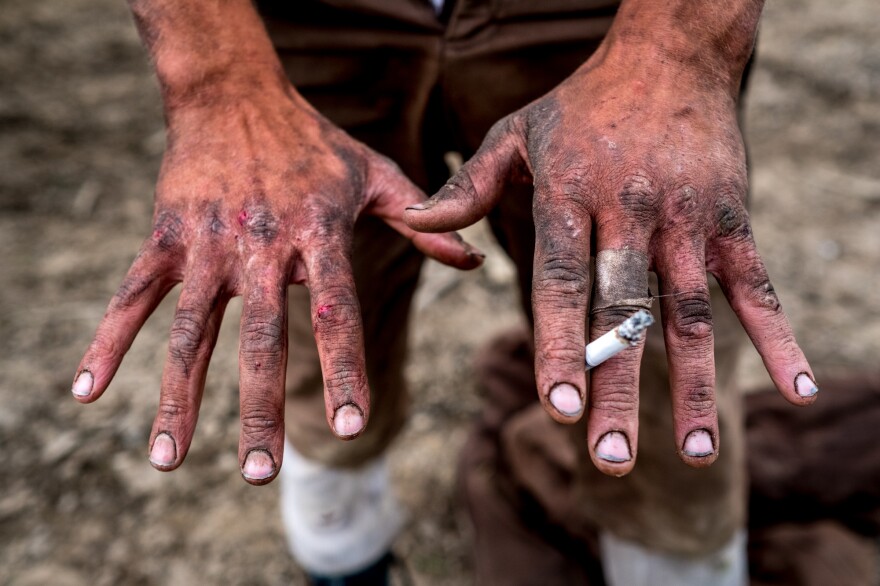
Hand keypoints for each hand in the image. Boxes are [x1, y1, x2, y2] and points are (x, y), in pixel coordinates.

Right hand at [71, 81, 481, 483]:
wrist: (235, 94)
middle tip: (262, 474)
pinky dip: (108, 342)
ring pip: (190, 328)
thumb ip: (423, 223)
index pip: (337, 309)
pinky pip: (133, 295)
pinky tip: (88, 392)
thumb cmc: (315, 143)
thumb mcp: (376, 176)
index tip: (352, 427)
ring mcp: (209, 241)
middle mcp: (263, 242)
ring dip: (178, 396)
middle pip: (261, 337)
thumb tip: (474, 262)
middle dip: (260, 408)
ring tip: (168, 461)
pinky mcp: (166, 236)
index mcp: (319, 232)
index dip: (346, 368)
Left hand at [405, 7, 816, 475]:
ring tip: (692, 454)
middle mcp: (630, 212)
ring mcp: (687, 219)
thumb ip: (468, 186)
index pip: (561, 282)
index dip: (558, 346)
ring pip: (689, 314)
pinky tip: (794, 389)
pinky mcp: (732, 219)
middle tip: (608, 458)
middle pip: (623, 313)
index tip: (559, 409)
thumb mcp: (516, 134)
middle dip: (618, 387)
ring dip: (692, 386)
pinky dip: (778, 338)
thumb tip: (412, 222)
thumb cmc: (581, 105)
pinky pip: (756, 286)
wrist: (670, 55)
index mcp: (571, 195)